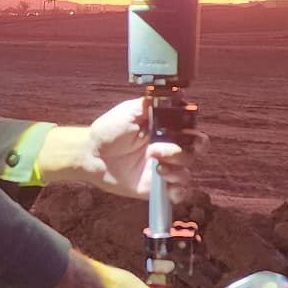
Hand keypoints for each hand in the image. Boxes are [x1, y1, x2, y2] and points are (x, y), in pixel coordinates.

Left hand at [39, 98, 198, 199]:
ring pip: (187, 172)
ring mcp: (165, 168)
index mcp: (166, 130)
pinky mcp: (158, 187)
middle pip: (195, 151)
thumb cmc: (108, 131)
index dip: (194, 133)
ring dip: (177, 168)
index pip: (191, 131)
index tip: (186, 133)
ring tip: (156, 164)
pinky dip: (178, 190)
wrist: (93, 155)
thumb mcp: (128, 111)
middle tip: (172, 149)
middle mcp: (169, 149)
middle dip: (192, 150)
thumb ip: (148, 104)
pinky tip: (164, 182)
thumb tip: (167, 94)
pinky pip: (179, 193)